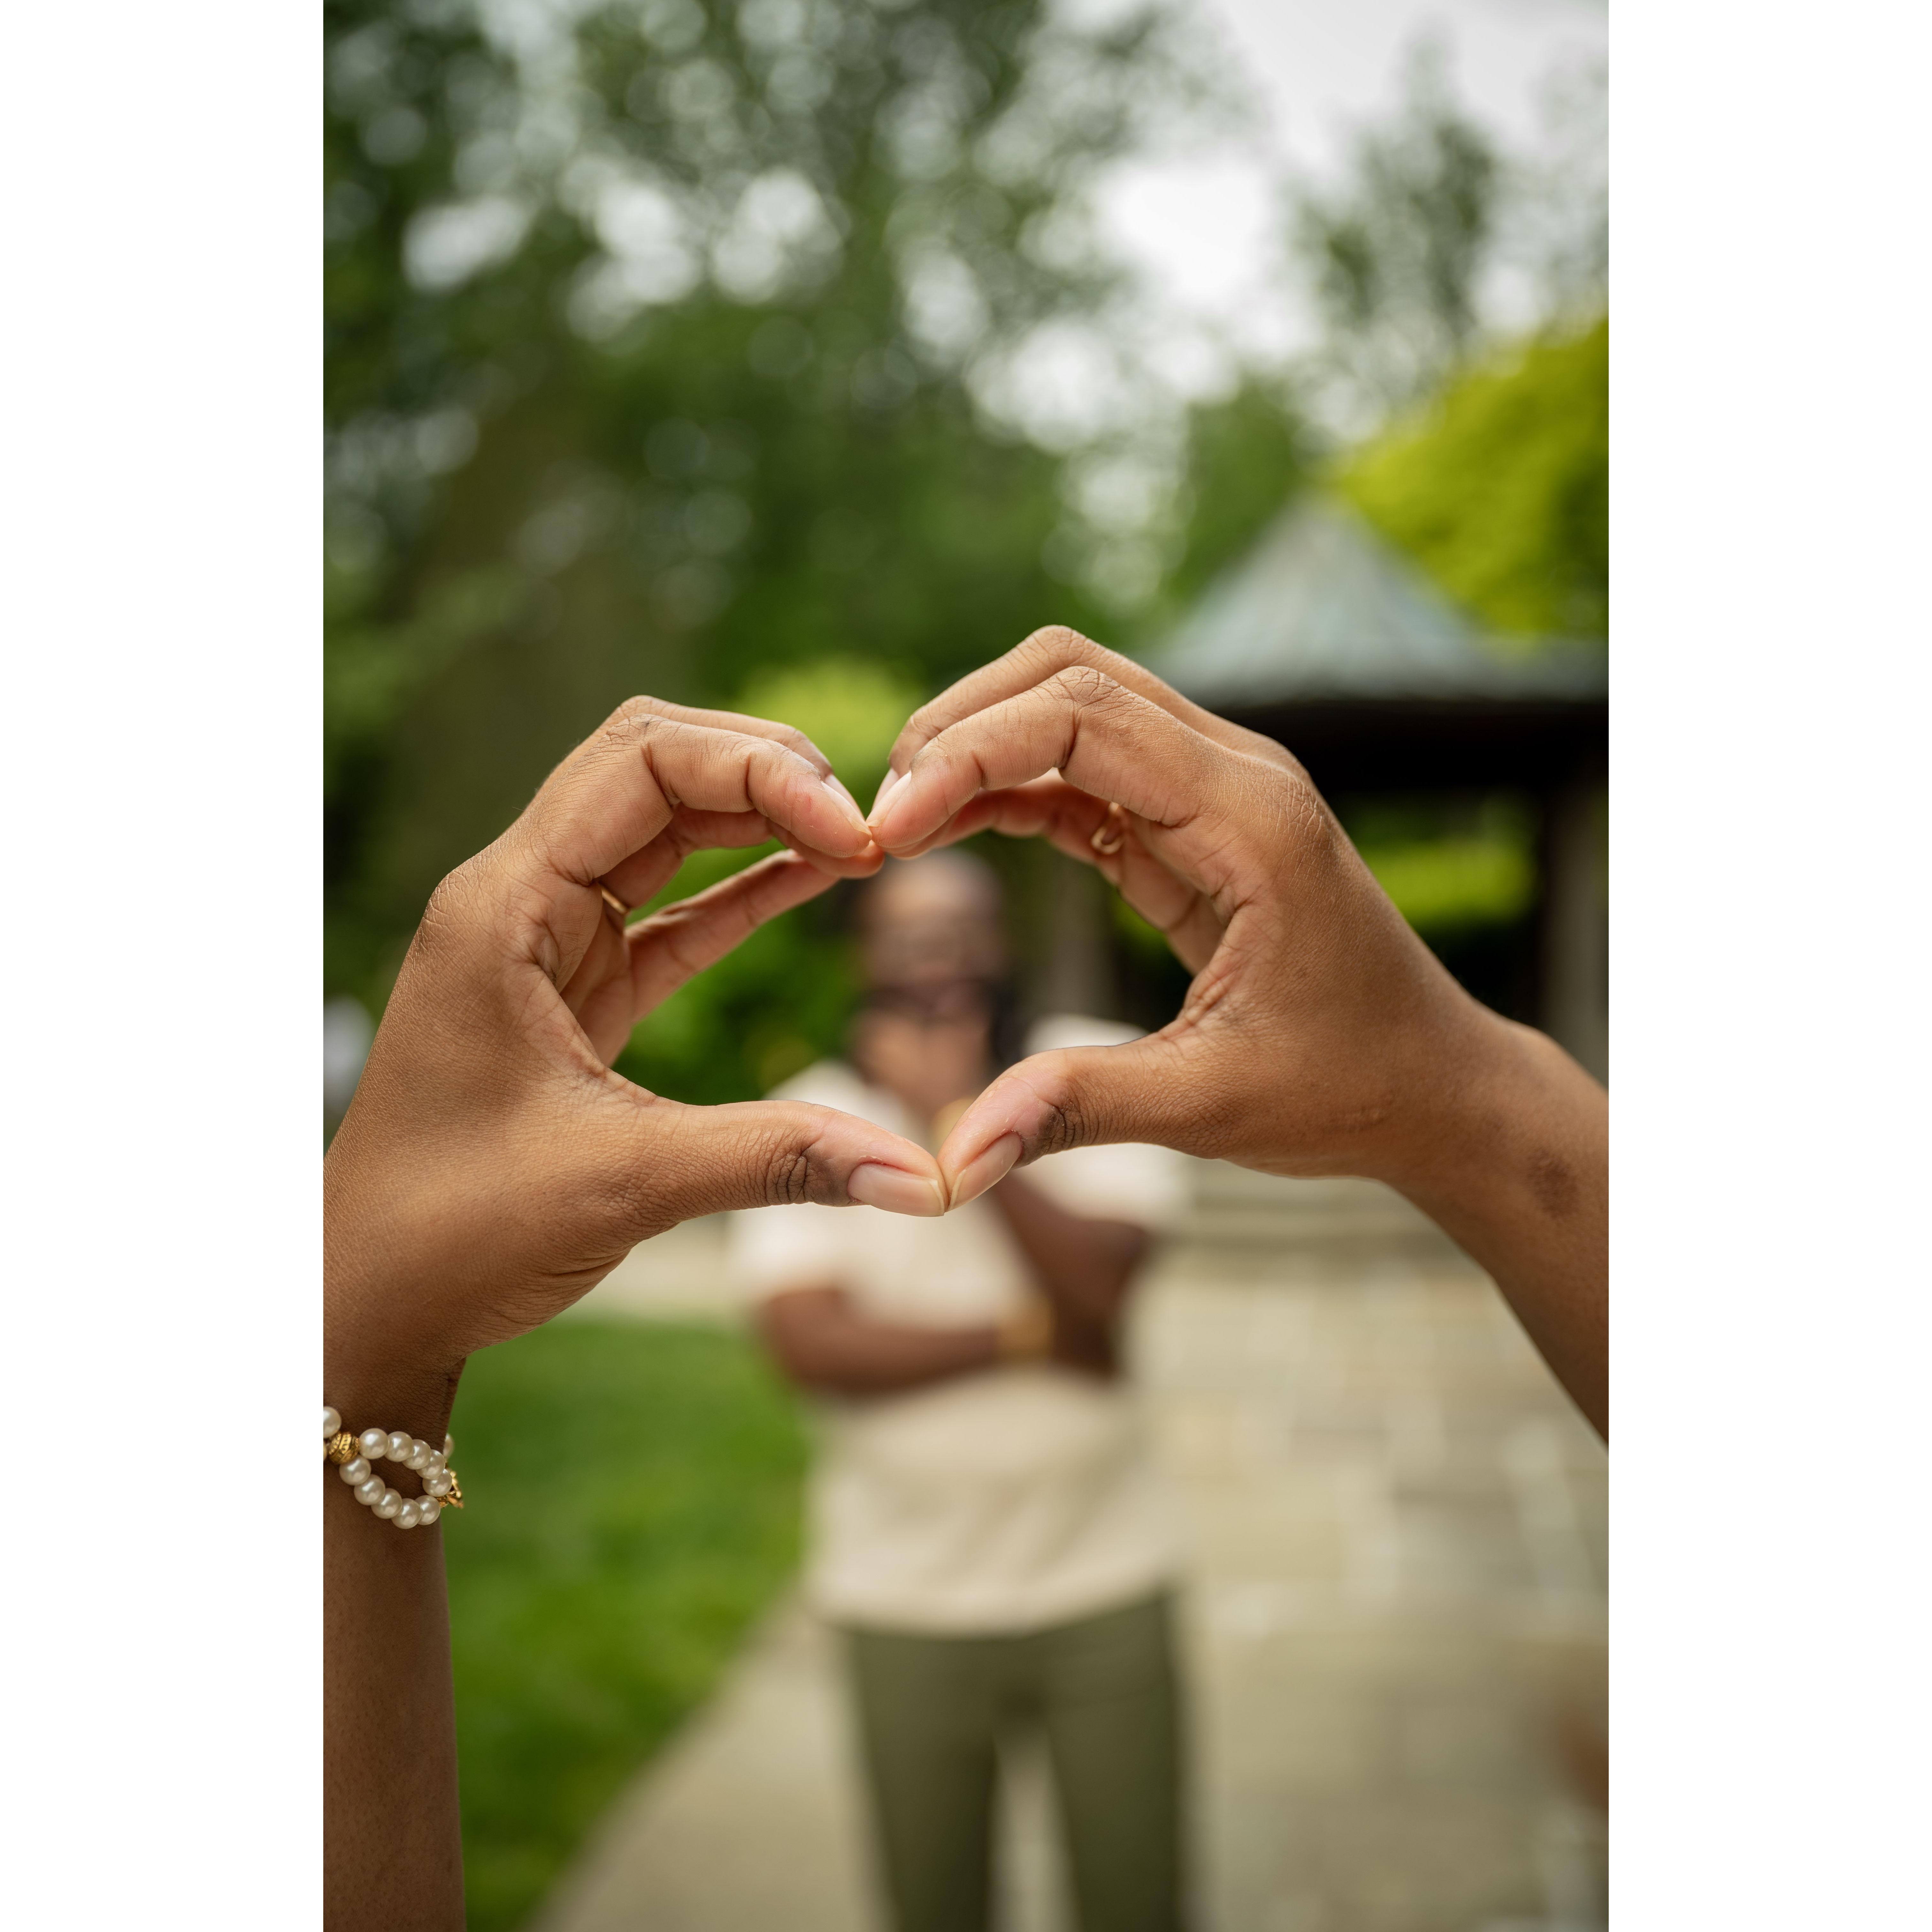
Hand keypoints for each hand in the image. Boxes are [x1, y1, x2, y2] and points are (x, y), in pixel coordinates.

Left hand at [325, 697, 945, 1425]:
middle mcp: (517, 899)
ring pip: (661, 828)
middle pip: (650, 767)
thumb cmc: (453, 1232)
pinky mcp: (573, 989)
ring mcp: (544, 941)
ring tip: (855, 836)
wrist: (367, 1298)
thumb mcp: (623, 1183)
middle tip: (863, 818)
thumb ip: (777, 1159)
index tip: (852, 826)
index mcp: (502, 906)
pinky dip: (743, 886)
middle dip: (762, 769)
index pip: (641, 763)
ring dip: (756, 818)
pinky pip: (670, 908)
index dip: (758, 769)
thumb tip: (923, 1179)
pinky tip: (815, 877)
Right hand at [868, 630, 1607, 1435]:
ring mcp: (1219, 789)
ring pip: (1075, 701)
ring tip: (900, 822)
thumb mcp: (1212, 1107)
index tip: (889, 828)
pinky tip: (952, 830)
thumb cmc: (1346, 1088)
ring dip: (980, 743)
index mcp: (1254, 819)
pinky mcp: (1195, 823)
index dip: (969, 752)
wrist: (1433, 1085)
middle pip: (1071, 674)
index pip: (1085, 715)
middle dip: (960, 725)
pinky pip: (1088, 769)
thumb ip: (1080, 1109)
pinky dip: (1013, 784)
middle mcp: (1239, 775)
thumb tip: (953, 1161)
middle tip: (880, 817)